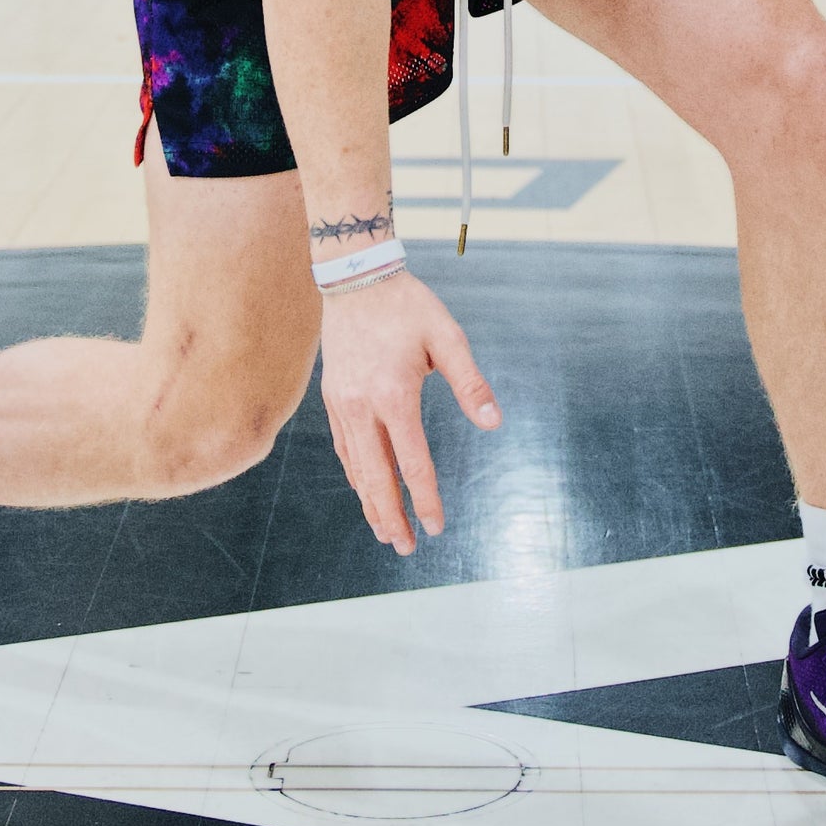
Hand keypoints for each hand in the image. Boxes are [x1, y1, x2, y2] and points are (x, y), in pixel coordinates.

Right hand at [319, 271, 501, 553]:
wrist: (356, 278)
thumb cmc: (408, 306)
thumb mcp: (448, 336)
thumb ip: (470, 382)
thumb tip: (494, 422)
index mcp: (394, 394)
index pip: (412, 463)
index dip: (426, 499)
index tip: (436, 527)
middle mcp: (362, 406)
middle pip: (376, 476)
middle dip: (391, 516)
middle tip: (404, 548)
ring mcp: (342, 404)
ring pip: (355, 467)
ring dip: (370, 502)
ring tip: (384, 531)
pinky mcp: (332, 398)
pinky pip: (342, 447)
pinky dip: (354, 475)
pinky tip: (363, 490)